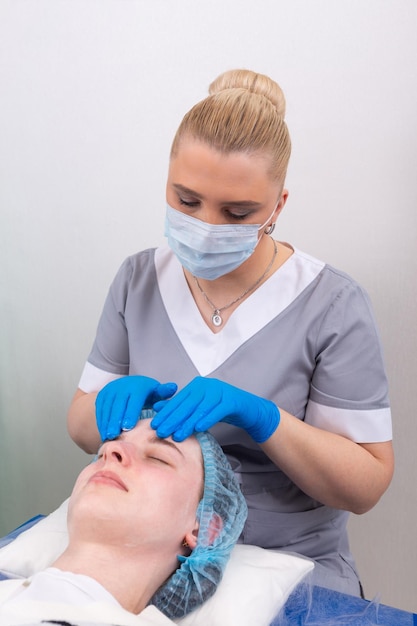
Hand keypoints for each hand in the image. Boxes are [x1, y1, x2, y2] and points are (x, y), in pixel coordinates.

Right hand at [96, 375, 176, 440]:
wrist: (127, 385)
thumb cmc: (146, 393)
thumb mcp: (156, 391)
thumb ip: (164, 392)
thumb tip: (173, 387)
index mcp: (137, 386)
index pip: (133, 400)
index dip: (130, 413)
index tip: (128, 426)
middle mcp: (121, 387)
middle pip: (118, 405)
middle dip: (116, 420)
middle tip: (115, 435)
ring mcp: (110, 391)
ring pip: (107, 408)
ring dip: (107, 423)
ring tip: (108, 437)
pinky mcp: (101, 397)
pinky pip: (100, 410)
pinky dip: (101, 422)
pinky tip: (104, 434)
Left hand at [151, 376, 279, 442]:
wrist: (248, 409)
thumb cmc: (220, 409)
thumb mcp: (199, 408)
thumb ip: (181, 406)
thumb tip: (158, 407)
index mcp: (197, 385)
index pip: (179, 400)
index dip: (166, 413)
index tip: (155, 425)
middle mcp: (207, 385)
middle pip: (188, 404)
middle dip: (173, 419)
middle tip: (161, 432)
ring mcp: (220, 391)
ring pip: (201, 408)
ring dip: (188, 422)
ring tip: (177, 435)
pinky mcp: (232, 400)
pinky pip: (217, 410)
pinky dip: (207, 419)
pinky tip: (199, 428)